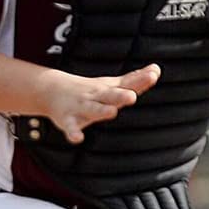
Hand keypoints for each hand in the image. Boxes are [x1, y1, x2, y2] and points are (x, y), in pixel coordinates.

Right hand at [39, 64, 160, 143]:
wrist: (52, 90)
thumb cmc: (90, 90)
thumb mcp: (112, 84)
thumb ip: (135, 79)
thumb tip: (156, 69)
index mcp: (110, 89)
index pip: (128, 83)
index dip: (141, 80)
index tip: (153, 74)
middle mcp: (97, 96)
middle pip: (111, 95)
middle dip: (121, 96)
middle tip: (132, 96)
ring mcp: (82, 107)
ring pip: (93, 109)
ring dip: (102, 111)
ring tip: (112, 112)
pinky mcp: (68, 120)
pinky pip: (71, 127)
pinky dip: (73, 133)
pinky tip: (78, 139)